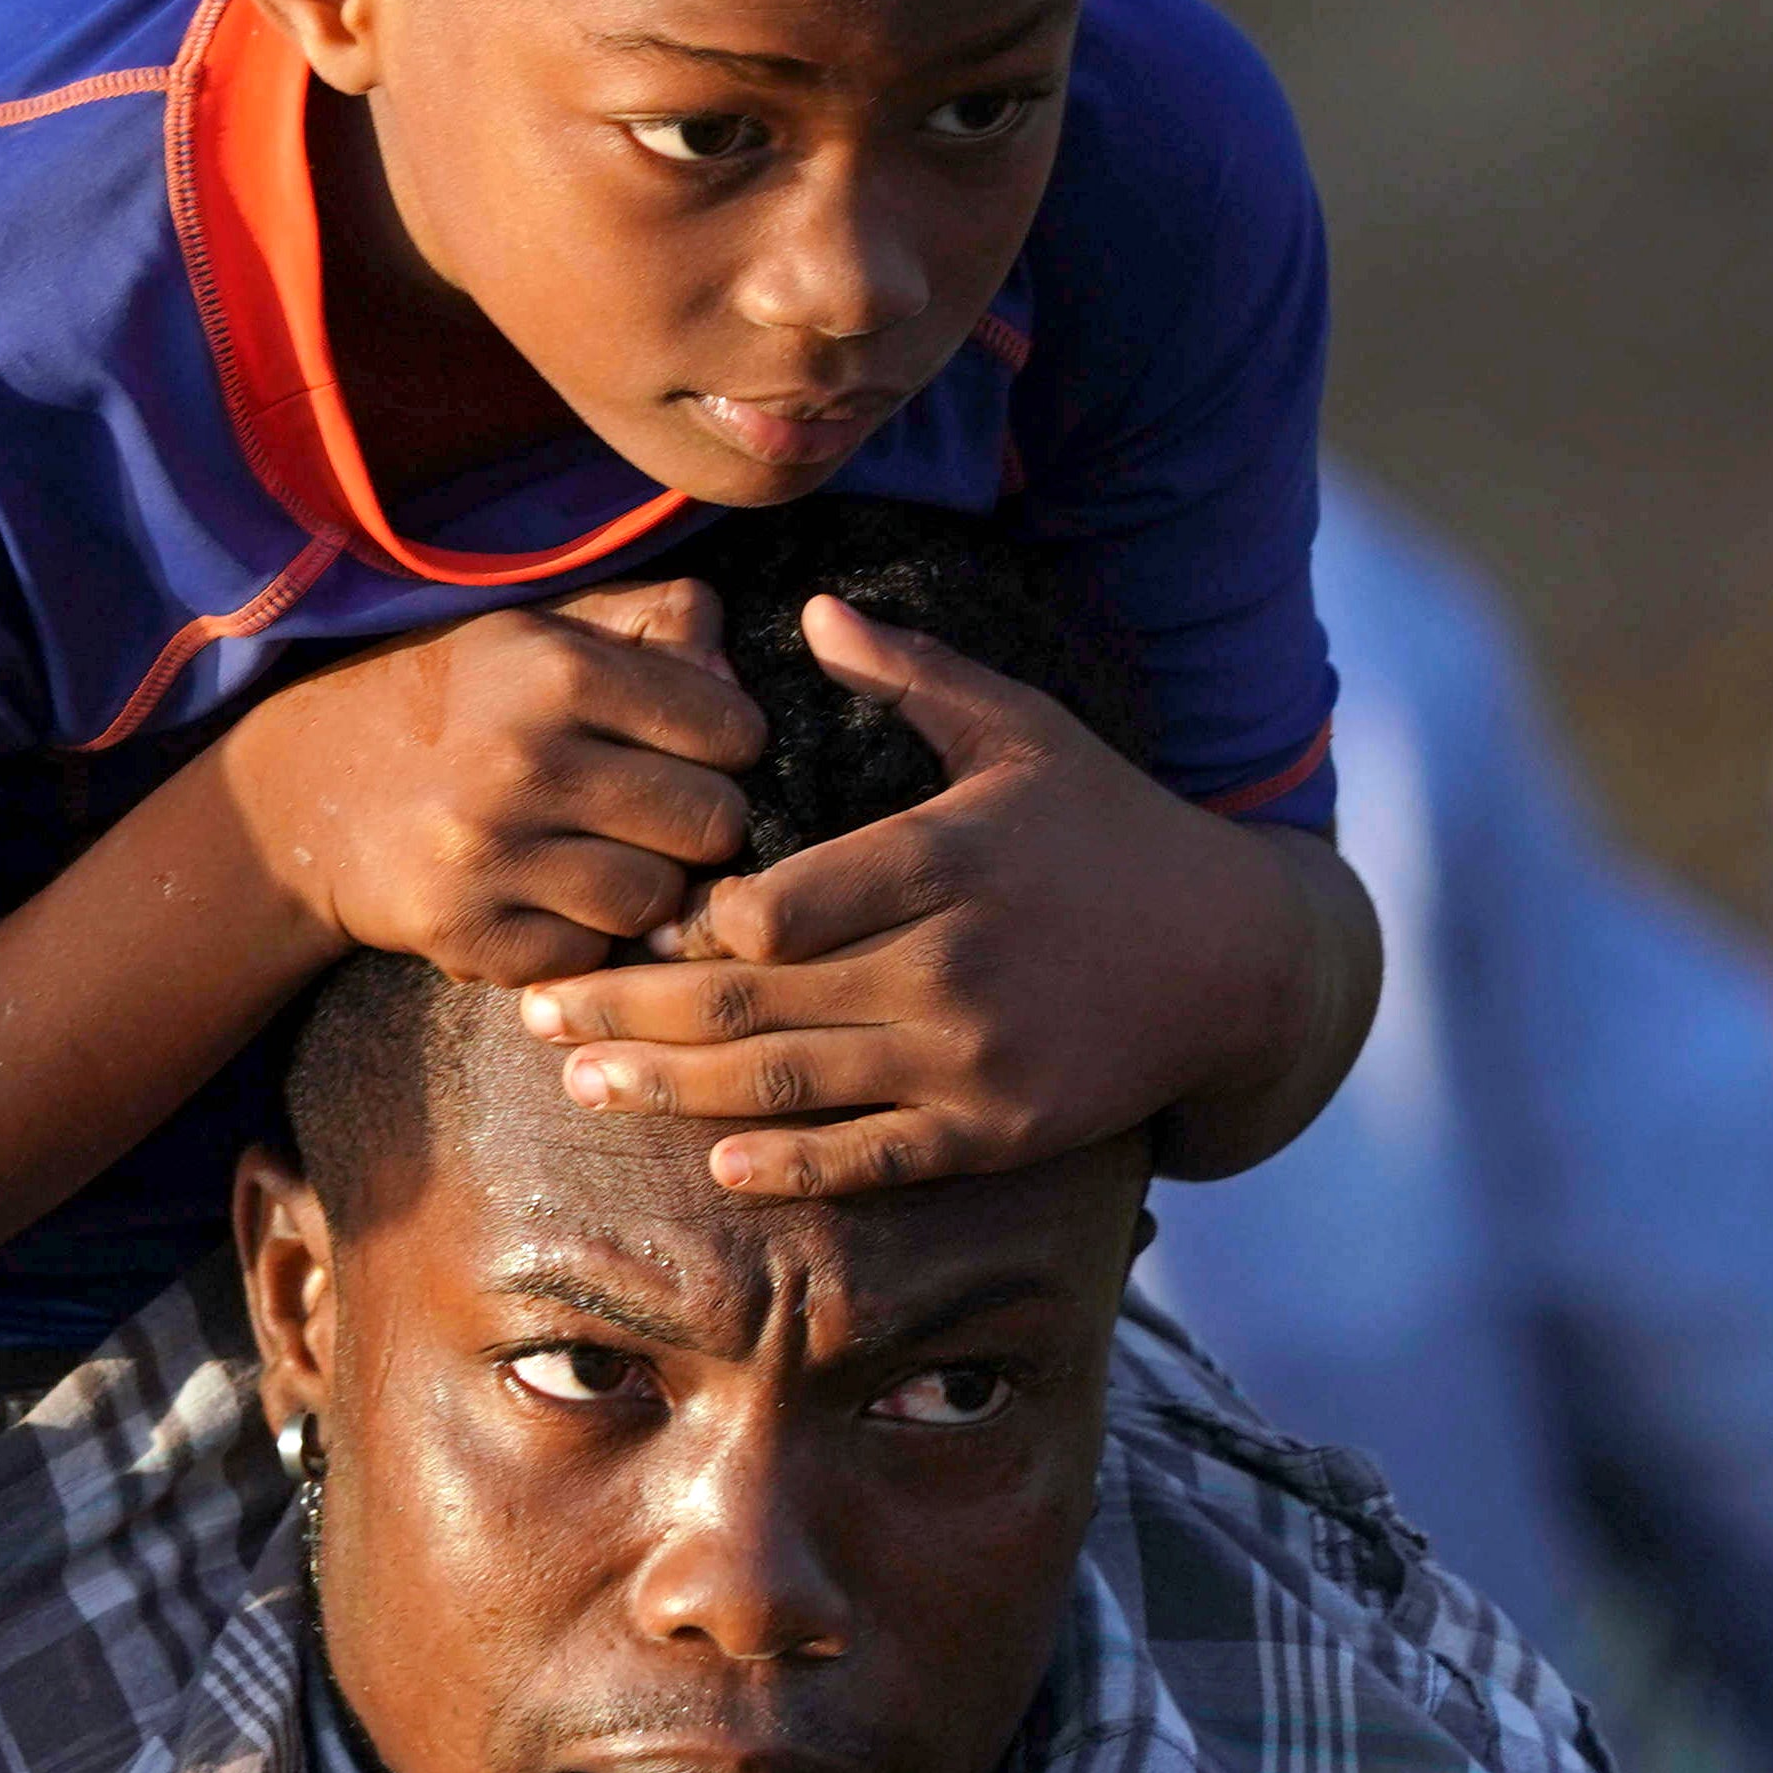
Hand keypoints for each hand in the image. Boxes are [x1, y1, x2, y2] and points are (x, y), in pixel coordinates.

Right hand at [221, 574, 768, 985]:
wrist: (302, 793)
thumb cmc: (457, 702)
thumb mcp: (540, 628)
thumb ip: (653, 622)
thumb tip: (731, 670)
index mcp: (557, 670)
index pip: (736, 733)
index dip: (727, 746)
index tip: (689, 750)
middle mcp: (524, 759)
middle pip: (715, 825)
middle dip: (702, 825)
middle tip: (656, 816)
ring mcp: (489, 853)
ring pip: (659, 902)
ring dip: (647, 890)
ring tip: (606, 859)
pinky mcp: (465, 933)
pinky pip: (590, 957)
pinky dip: (583, 939)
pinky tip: (549, 902)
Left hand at [511, 594, 1316, 1193]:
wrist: (1238, 959)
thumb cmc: (1114, 830)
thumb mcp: (1027, 731)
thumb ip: (914, 678)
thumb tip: (810, 605)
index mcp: (949, 858)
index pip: (780, 903)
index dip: (688, 917)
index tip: (630, 910)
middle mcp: (954, 966)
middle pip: (753, 999)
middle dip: (628, 1006)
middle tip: (535, 1009)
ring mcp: (975, 1061)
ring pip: (789, 1086)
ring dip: (670, 1088)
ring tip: (582, 1081)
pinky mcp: (998, 1132)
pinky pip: (869, 1161)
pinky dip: (785, 1166)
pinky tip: (712, 1159)